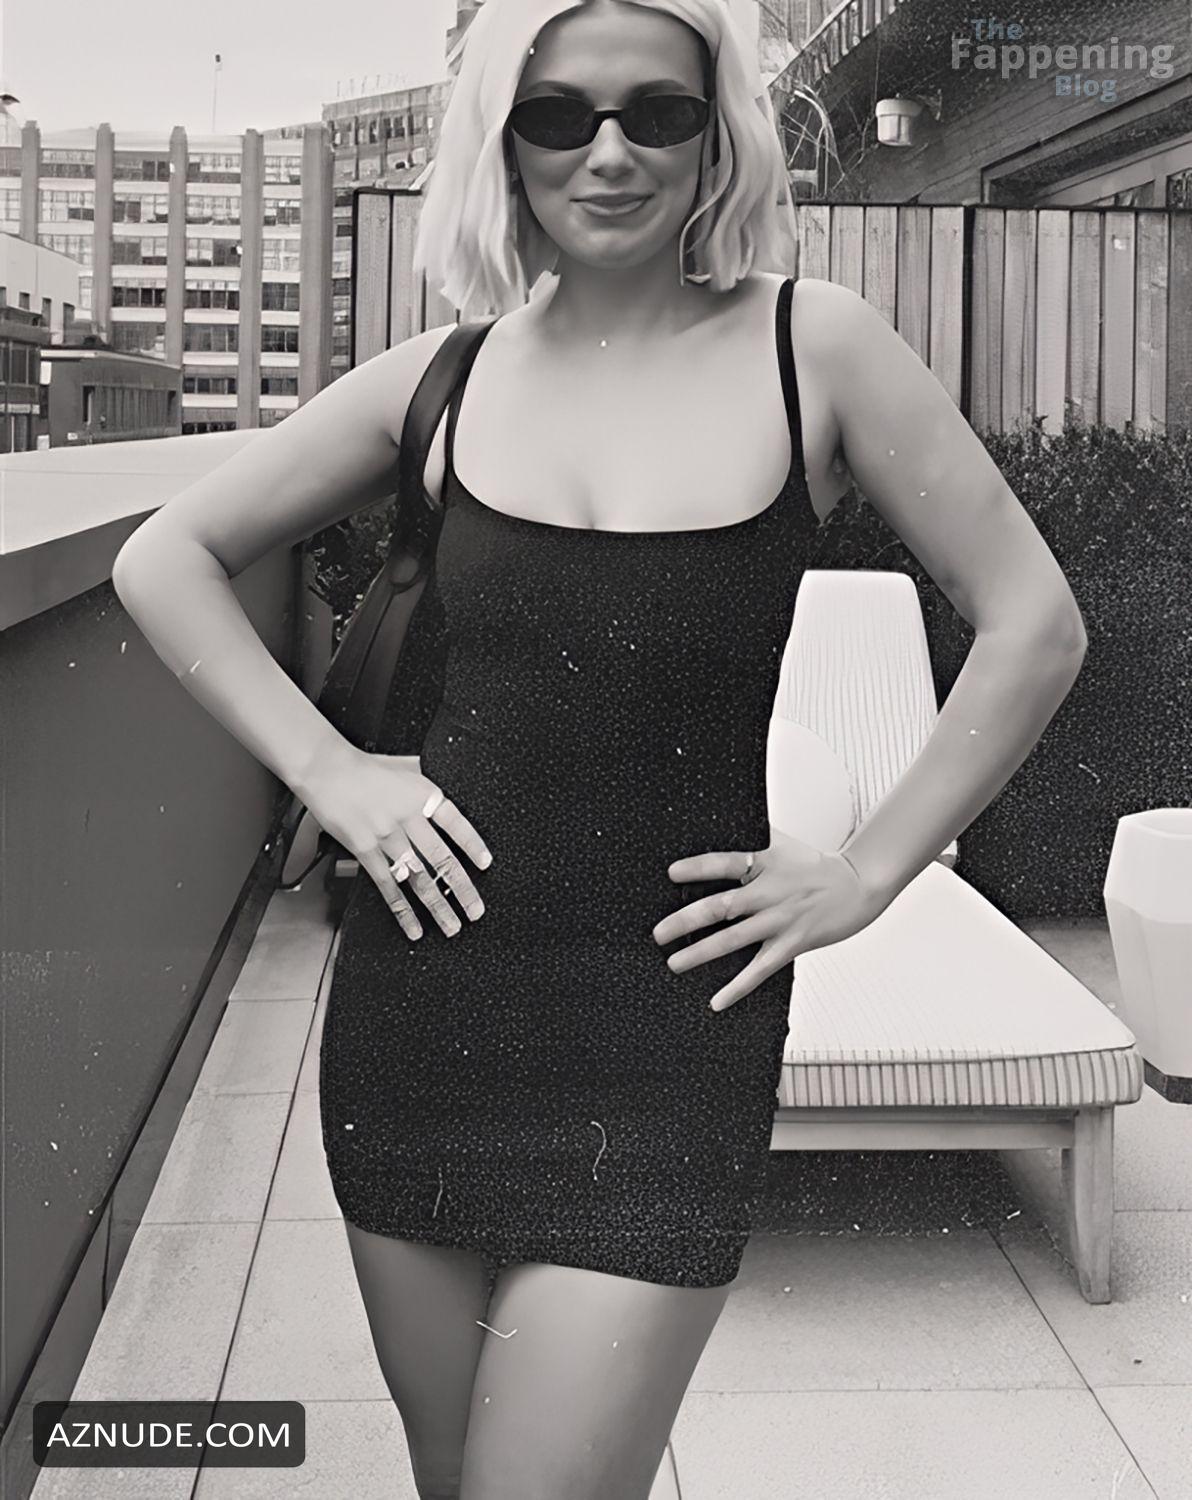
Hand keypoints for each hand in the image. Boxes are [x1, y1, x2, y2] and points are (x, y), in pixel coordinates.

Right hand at [295, 742, 491, 939]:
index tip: (486, 864)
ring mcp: (387, 837)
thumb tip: (446, 796)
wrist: (327, 769)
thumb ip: (425, 788)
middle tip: (476, 911)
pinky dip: (402, 910)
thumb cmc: (364, 767)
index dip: (473, 845)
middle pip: (442, 859)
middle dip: (462, 889)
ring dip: (437, 906)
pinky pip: (388, 885)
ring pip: (419, 878)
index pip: (457, 824)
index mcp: (423, 795)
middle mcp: (409, 818)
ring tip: (452, 927)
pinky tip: (413, 926)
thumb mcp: (405, 768)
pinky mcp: (365, 850)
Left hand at [651, 829, 886, 1011]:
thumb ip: (752, 836)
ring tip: (674, 963)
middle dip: (687, 920)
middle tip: (658, 933)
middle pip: (723, 906)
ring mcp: (782, 920)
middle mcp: (771, 892)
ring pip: (736, 940)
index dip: (699, 867)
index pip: (727, 862)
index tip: (671, 873)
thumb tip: (716, 818)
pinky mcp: (794, 944)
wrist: (859, 886)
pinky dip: (738, 987)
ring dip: (702, 954)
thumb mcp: (782, 844)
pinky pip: (761, 969)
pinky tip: (717, 1001)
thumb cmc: (815, 865)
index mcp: (766, 863)